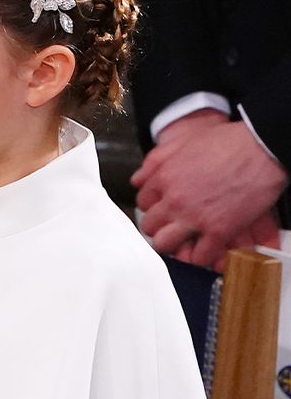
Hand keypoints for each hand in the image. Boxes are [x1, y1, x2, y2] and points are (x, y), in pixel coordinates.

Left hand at [132, 109, 287, 269]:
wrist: (262, 147)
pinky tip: (207, 250)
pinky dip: (202, 256)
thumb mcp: (183, 144)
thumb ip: (156, 162)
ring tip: (185, 241)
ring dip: (174, 244)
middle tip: (173, 226)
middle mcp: (174, 201)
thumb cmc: (227, 142)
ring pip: (165, 244)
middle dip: (160, 227)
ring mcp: (195, 217)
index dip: (154, 207)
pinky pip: (199, 256)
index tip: (164, 209)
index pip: (143, 203)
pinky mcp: (219, 230)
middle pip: (150, 226)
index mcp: (164, 179)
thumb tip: (137, 180)